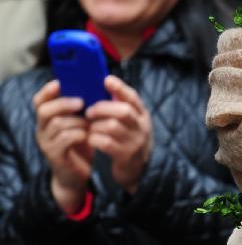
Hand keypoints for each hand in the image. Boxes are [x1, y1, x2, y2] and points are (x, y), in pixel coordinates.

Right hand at [34, 80, 91, 213]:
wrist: (76, 173)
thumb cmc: (80, 141)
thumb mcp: (79, 121)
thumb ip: (79, 106)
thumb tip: (92, 84)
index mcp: (47, 118)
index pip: (39, 100)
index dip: (48, 90)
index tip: (60, 83)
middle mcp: (42, 129)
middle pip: (44, 110)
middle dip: (64, 103)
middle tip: (81, 102)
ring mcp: (46, 143)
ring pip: (57, 124)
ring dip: (77, 120)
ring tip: (90, 122)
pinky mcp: (54, 156)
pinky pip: (65, 139)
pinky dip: (79, 133)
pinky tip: (88, 135)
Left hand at [86, 76, 152, 192]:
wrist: (139, 172)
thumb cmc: (129, 141)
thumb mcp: (132, 124)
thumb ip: (121, 109)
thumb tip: (105, 88)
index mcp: (143, 115)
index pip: (132, 97)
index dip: (119, 87)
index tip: (106, 80)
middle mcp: (141, 127)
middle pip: (123, 111)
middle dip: (103, 107)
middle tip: (89, 110)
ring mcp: (135, 142)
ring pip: (113, 126)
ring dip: (97, 125)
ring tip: (89, 126)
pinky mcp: (125, 156)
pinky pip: (107, 143)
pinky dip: (95, 139)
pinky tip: (90, 139)